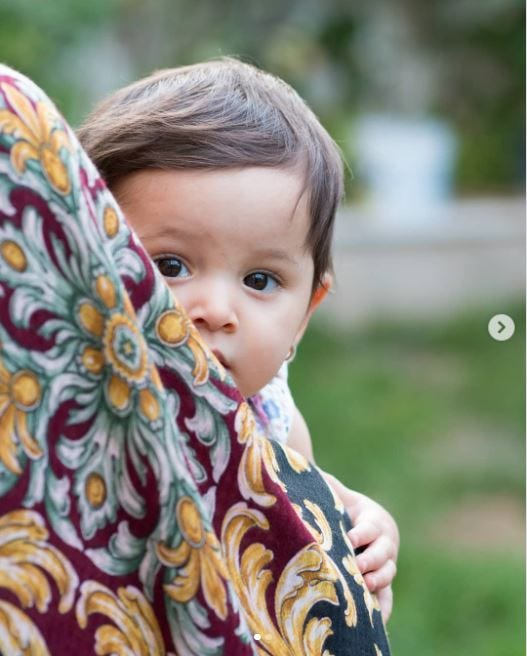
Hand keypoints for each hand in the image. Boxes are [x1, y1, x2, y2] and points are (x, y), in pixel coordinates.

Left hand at [321, 472, 398, 621]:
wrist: (362, 524)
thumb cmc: (346, 508)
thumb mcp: (338, 495)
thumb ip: (326, 484)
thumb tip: (304, 465)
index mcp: (373, 520)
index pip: (369, 527)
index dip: (361, 532)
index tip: (350, 537)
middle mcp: (384, 543)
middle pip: (382, 552)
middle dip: (371, 559)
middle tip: (358, 565)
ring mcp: (385, 564)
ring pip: (387, 574)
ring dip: (377, 581)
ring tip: (364, 588)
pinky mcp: (382, 582)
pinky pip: (387, 598)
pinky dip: (383, 608)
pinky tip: (375, 621)